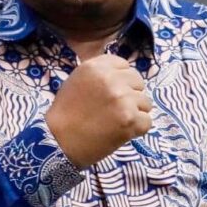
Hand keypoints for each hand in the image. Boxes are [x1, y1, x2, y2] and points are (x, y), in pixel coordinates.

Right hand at [44, 53, 152, 167]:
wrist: (59, 141)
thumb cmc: (66, 112)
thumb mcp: (78, 81)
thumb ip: (100, 74)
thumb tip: (124, 74)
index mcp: (97, 67)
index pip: (124, 65)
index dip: (122, 80)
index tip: (113, 92)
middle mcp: (111, 79)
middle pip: (138, 82)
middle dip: (131, 95)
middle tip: (115, 110)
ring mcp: (122, 99)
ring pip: (146, 103)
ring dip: (135, 113)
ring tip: (115, 122)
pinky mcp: (130, 119)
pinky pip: (147, 122)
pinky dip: (137, 130)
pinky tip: (121, 132)